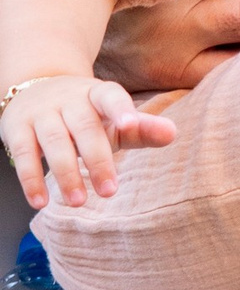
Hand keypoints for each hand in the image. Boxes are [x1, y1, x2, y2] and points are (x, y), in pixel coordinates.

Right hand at [2, 74, 176, 208]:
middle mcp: (69, 100)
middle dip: (97, 159)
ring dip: (66, 173)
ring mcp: (42, 113)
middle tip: (109, 192)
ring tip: (77, 202)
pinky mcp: (17, 128)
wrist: (36, 88)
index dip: (121, 110)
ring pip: (54, 141)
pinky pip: (23, 154)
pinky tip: (40, 202)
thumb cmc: (87, 113)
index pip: (111, 96)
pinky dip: (31, 179)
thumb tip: (172, 133)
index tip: (130, 125)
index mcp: (98, 94)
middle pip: (84, 127)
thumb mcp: (114, 118)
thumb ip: (142, 129)